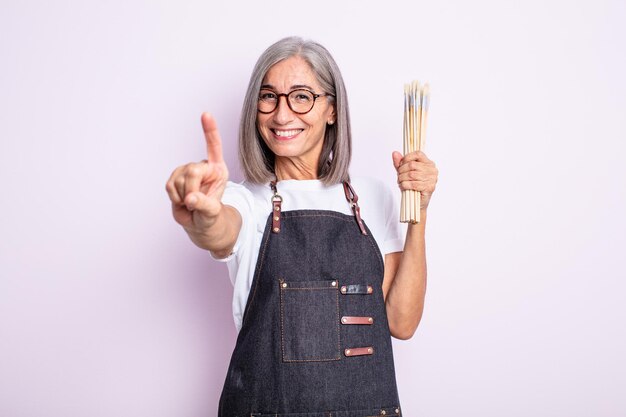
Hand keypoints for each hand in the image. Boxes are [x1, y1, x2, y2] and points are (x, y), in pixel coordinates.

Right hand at [166, 113, 228, 231]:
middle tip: (196, 204)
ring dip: (183, 197)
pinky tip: (182, 201)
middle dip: (192, 190)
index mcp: (218, 170)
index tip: (206, 114)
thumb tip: (190, 199)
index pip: (214, 147)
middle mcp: (203, 167)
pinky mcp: (174, 178)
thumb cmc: (211, 216)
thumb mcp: (212, 213)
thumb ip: (204, 205)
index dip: (210, 131)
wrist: (200, 224)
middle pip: (192, 171)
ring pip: (179, 179)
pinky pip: (169, 186)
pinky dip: (174, 198)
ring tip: (192, 204)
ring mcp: (187, 171)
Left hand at [392, 150, 437, 210]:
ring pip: (411, 174)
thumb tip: (394, 153)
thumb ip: (400, 163)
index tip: (401, 164)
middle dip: (401, 171)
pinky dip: (405, 185)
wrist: (416, 203)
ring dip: (402, 179)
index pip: (418, 153)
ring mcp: (432, 179)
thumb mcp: (404, 172)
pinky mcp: (429, 187)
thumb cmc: (412, 187)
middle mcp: (432, 170)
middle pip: (412, 164)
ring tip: (401, 182)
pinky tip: (404, 187)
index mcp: (429, 163)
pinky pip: (413, 184)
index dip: (406, 158)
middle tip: (399, 176)